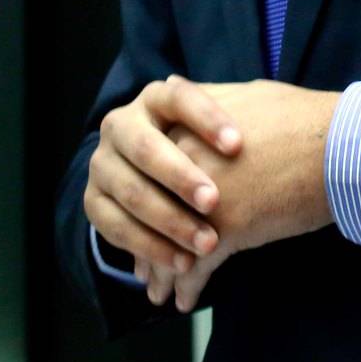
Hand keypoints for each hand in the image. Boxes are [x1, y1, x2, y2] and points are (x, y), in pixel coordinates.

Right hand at [83, 74, 243, 272]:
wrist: (157, 175)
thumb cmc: (205, 147)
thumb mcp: (216, 126)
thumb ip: (233, 114)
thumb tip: (267, 103)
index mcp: (154, 99)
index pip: (179, 99)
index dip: (207, 119)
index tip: (238, 145)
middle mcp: (120, 125)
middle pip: (146, 148)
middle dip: (181, 177)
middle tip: (214, 202)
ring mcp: (102, 164)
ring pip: (131, 192)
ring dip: (169, 221)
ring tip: (209, 244)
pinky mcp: (94, 202)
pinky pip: (116, 228)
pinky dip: (151, 248)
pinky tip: (185, 262)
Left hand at [127, 90, 334, 314]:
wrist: (342, 144)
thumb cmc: (305, 118)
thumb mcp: (246, 94)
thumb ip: (204, 99)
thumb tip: (176, 86)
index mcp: (184, 127)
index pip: (151, 172)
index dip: (148, 202)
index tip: (145, 222)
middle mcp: (183, 161)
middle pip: (152, 211)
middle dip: (147, 244)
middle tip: (143, 269)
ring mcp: (201, 197)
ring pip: (168, 243)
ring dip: (163, 272)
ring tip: (159, 293)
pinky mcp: (225, 229)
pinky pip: (195, 267)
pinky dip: (188, 287)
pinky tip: (184, 301)